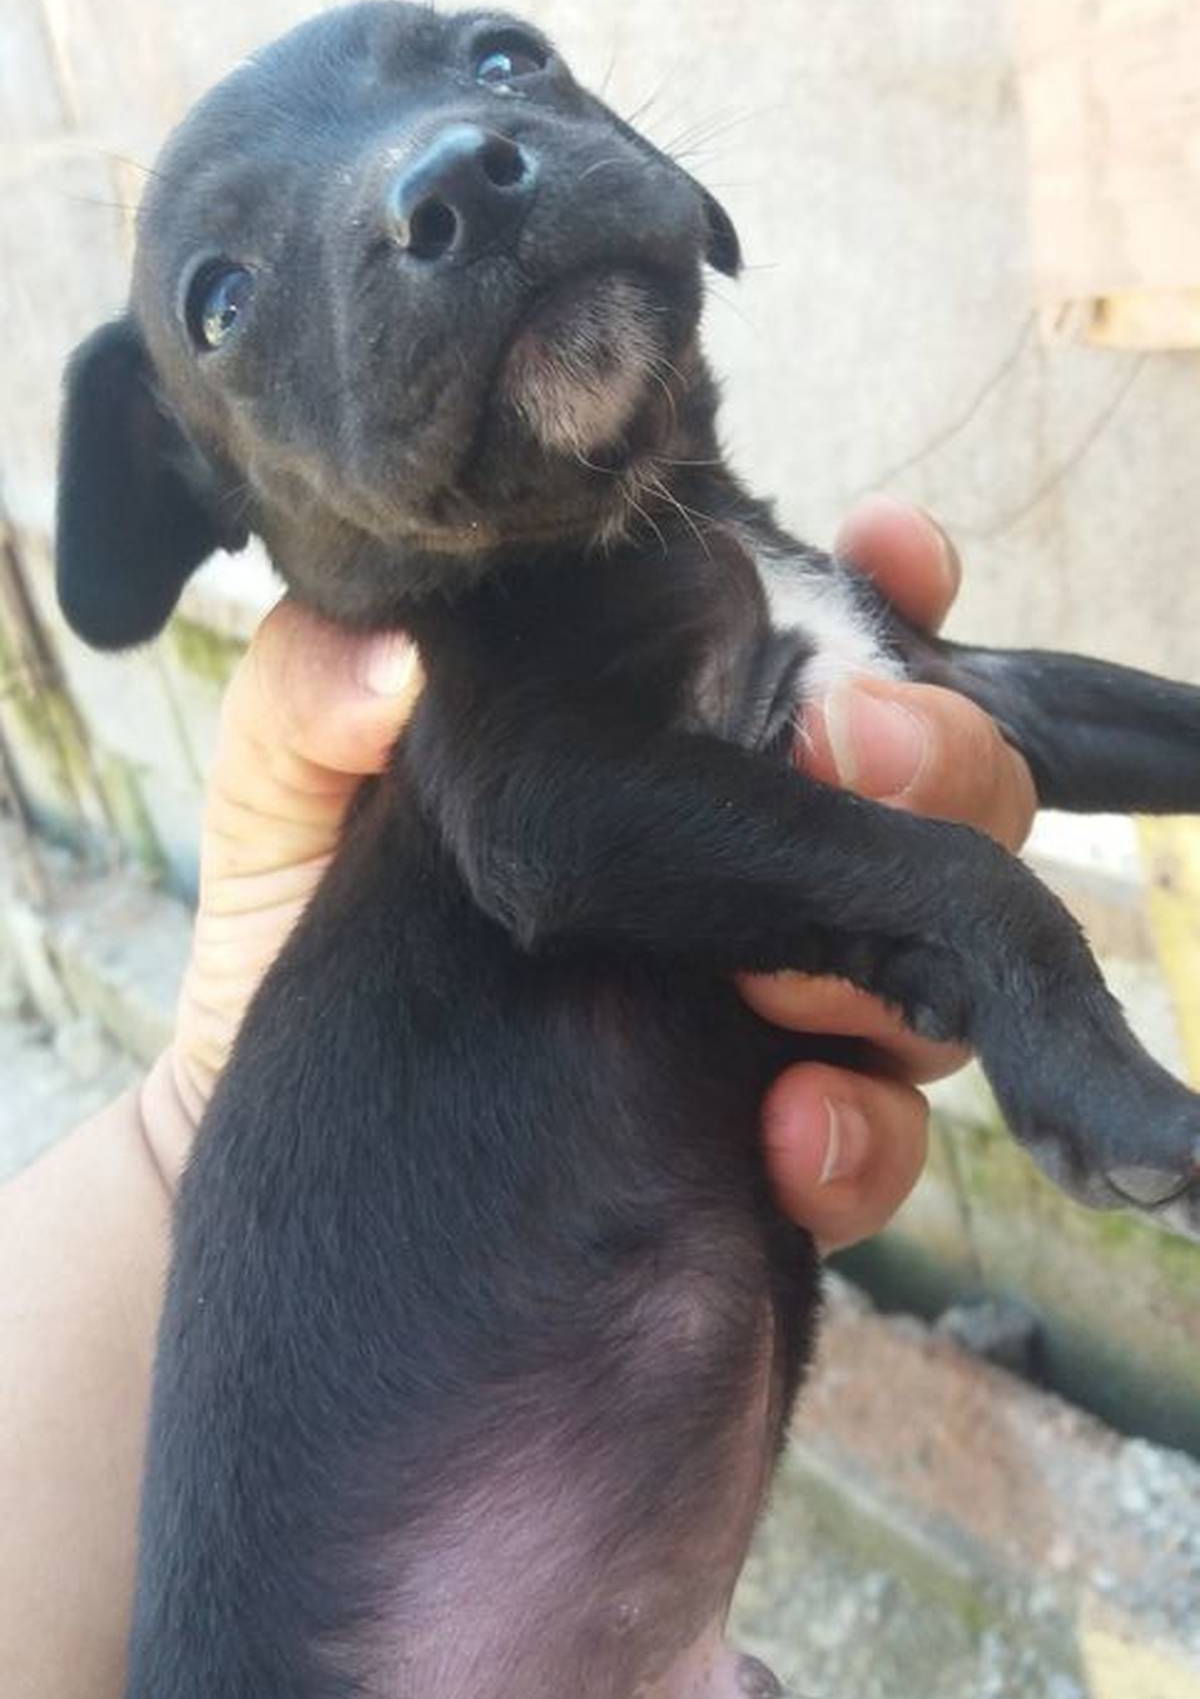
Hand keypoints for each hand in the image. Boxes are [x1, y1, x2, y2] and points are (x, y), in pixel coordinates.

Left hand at [141, 498, 1035, 1250]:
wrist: (288, 1139)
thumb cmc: (298, 933)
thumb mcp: (281, 797)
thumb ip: (305, 699)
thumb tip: (394, 661)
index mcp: (677, 747)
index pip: (832, 644)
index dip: (895, 585)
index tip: (886, 548)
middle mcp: (756, 868)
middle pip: (941, 793)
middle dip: (937, 754)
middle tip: (853, 742)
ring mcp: (782, 1011)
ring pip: (933, 972)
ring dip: (891, 961)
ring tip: (780, 976)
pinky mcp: (770, 1150)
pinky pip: (875, 1142)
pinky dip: (856, 1134)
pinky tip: (782, 1128)